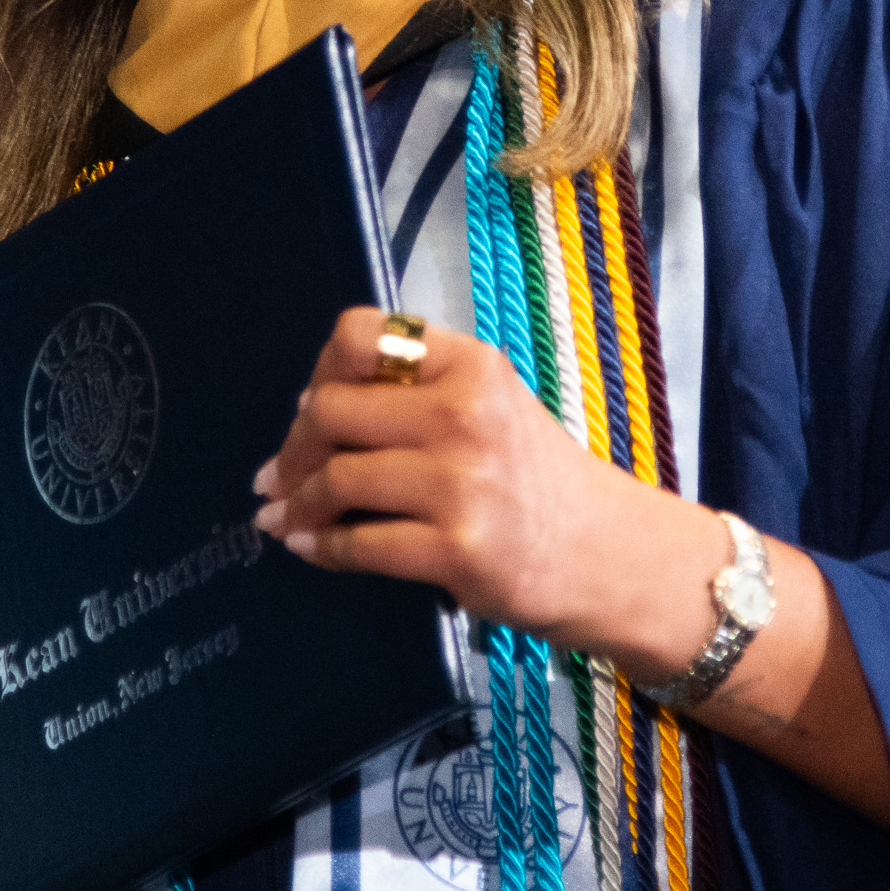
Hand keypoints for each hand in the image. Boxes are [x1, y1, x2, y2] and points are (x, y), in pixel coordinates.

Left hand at [252, 308, 724, 672]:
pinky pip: (359, 543)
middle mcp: (466, 413)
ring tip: (282, 517)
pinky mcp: (458, 551)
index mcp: (471, 365)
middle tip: (279, 476)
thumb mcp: (491, 406)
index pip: (361, 335)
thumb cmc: (541, 479)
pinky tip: (309, 548)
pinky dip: (321, 547)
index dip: (319, 371)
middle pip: (332, 408)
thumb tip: (311, 405)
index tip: (310, 408)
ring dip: (296, 504)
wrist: (609, 555)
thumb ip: (418, 393)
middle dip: (293, 448)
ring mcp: (462, 484)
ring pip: (338, 478)